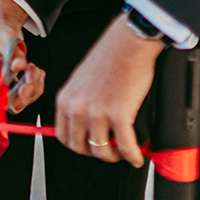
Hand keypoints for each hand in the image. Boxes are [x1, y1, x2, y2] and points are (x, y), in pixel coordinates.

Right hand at [0, 0, 43, 112]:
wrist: (1, 23)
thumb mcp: (6, 38)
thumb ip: (13, 53)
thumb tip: (17, 67)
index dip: (12, 97)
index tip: (25, 85)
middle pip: (9, 104)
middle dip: (27, 89)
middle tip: (33, 70)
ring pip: (20, 101)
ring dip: (33, 86)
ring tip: (34, 67)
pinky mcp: (5, 88)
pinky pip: (23, 96)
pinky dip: (33, 85)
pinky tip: (32, 70)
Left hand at [54, 15, 163, 166]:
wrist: (128, 43)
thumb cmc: (109, 57)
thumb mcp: (82, 80)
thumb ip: (79, 102)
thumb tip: (86, 125)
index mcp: (65, 98)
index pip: (63, 136)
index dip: (78, 146)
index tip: (89, 146)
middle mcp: (77, 107)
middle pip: (80, 147)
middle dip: (95, 153)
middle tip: (109, 151)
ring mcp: (97, 112)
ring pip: (101, 151)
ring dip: (115, 156)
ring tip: (125, 151)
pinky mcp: (119, 114)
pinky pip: (125, 146)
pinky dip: (132, 155)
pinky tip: (137, 155)